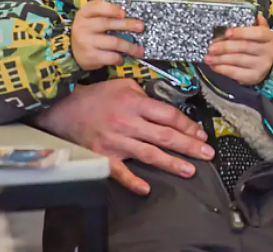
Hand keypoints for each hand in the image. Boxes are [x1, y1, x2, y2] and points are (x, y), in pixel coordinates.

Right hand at [34, 80, 214, 194]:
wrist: (65, 109)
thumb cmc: (96, 96)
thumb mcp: (124, 85)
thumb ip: (145, 94)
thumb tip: (164, 107)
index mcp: (135, 103)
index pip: (168, 116)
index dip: (187, 126)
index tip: (200, 134)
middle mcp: (128, 123)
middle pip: (165, 136)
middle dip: (189, 146)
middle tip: (207, 154)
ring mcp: (116, 141)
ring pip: (149, 154)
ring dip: (172, 163)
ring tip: (190, 170)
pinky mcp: (103, 155)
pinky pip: (119, 171)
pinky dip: (132, 181)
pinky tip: (145, 188)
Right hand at [71, 0, 144, 70]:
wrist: (73, 53)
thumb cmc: (88, 31)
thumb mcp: (89, 17)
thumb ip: (99, 6)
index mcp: (84, 14)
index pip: (97, 7)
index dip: (112, 9)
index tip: (124, 12)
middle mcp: (83, 26)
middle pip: (108, 24)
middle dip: (127, 25)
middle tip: (141, 27)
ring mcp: (86, 42)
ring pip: (113, 42)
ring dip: (129, 46)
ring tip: (139, 50)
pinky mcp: (90, 56)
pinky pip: (110, 57)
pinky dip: (120, 58)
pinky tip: (123, 58)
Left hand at [205, 14, 272, 84]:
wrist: (264, 65)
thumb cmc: (258, 45)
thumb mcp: (259, 33)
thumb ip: (255, 24)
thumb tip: (256, 16)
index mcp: (269, 37)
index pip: (257, 33)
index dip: (241, 32)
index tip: (227, 32)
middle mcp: (268, 52)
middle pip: (244, 47)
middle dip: (225, 47)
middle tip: (211, 47)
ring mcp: (262, 65)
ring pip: (238, 60)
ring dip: (220, 59)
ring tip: (208, 57)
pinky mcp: (254, 77)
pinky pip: (236, 73)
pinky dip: (222, 69)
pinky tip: (214, 66)